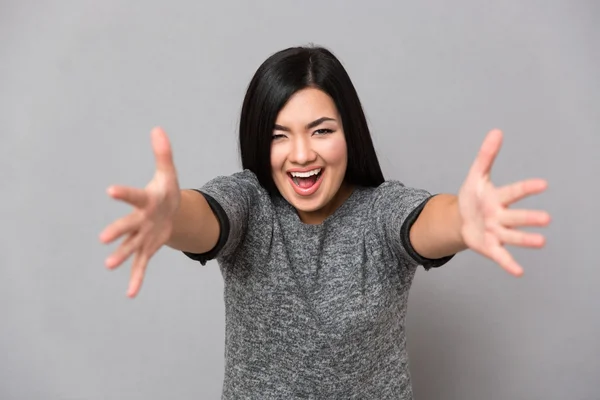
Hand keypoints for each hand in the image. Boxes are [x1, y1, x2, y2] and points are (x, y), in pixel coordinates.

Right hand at [99, 127, 180, 296]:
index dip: (124, 194)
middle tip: (103, 239)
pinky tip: (131, 294)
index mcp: (146, 201)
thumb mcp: (169, 173)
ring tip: (109, 266)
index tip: (110, 191)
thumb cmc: (166, 191)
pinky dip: (137, 279)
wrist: (170, 212)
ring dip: (121, 256)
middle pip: (128, 226)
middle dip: (118, 232)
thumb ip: (163, 154)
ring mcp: (142, 236)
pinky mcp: (148, 248)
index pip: (134, 196)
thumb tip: (158, 129)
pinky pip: (142, 265)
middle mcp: (140, 220)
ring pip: (130, 247)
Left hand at [458, 129, 550, 275]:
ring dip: (525, 240)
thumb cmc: (473, 197)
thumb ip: (486, 156)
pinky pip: (501, 256)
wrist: (459, 220)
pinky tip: (519, 272)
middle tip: (546, 218)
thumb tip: (496, 131)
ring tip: (541, 242)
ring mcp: (497, 233)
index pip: (514, 192)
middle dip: (529, 218)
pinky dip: (509, 264)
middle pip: (516, 217)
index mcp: (499, 198)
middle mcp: (501, 216)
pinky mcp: (490, 247)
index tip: (543, 184)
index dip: (527, 188)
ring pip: (512, 237)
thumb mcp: (475, 176)